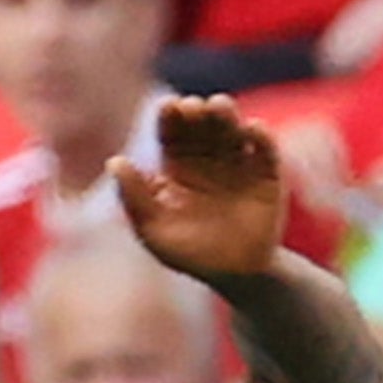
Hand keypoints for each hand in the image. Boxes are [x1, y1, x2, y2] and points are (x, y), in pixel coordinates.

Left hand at [115, 97, 293, 286]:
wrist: (236, 276)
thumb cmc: (190, 254)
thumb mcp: (154, 230)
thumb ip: (134, 198)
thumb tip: (114, 161)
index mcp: (179, 164)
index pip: (172, 132)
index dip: (169, 117)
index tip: (167, 107)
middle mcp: (210, 156)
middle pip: (202, 124)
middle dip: (197, 112)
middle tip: (191, 107)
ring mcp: (240, 162)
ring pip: (233, 129)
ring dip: (226, 114)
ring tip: (218, 106)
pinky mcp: (268, 173)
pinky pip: (266, 149)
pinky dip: (261, 136)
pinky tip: (252, 129)